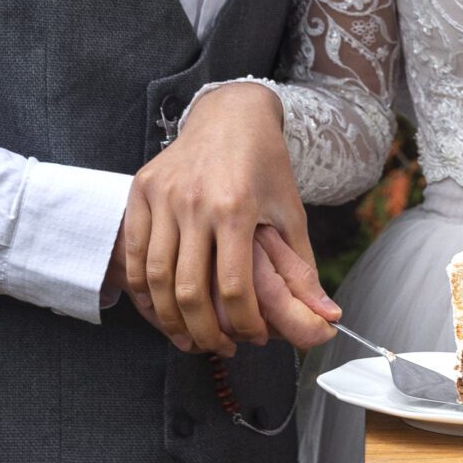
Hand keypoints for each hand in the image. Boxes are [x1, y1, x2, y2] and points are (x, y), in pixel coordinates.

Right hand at [122, 83, 337, 356]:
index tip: (254, 338)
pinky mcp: (141, 190)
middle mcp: (195, 203)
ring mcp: (163, 196)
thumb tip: (328, 317)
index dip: (243, 324)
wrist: (230, 114)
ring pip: (155, 277)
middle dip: (204, 332)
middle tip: (219, 348)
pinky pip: (134, 253)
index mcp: (237, 208)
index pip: (232, 287)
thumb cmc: (265, 165)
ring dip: (170, 319)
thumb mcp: (290, 212)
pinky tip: (162, 308)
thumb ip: (302, 269)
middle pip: (188, 290)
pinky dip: (143, 289)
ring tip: (190, 337)